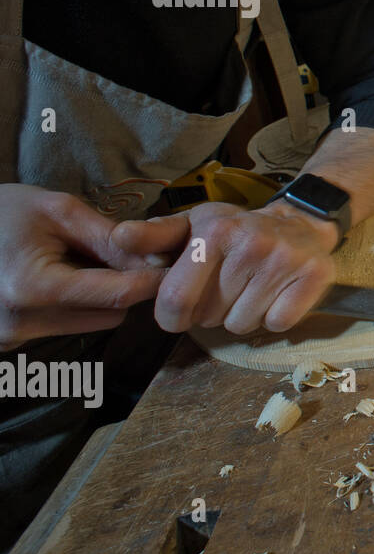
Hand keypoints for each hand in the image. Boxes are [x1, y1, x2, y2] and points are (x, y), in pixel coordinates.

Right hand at [0, 184, 168, 350]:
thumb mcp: (56, 211)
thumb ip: (109, 237)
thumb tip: (157, 259)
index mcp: (32, 288)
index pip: (117, 294)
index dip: (152, 279)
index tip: (175, 264)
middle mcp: (20, 324)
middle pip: (110, 314)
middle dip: (122, 286)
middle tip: (117, 254)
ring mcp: (10, 338)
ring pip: (92, 324)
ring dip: (98, 297)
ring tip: (75, 262)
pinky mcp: (7, 343)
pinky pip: (64, 326)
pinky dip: (72, 305)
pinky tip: (54, 276)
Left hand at [111, 201, 336, 334]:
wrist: (301, 222)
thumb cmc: (237, 230)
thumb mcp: (193, 225)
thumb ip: (154, 237)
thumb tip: (118, 238)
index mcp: (216, 232)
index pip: (176, 301)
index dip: (173, 317)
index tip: (181, 311)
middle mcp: (252, 244)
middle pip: (209, 317)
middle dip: (210, 312)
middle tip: (225, 288)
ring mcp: (285, 261)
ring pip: (242, 325)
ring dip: (241, 315)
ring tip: (250, 290)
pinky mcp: (314, 277)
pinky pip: (277, 324)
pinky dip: (273, 317)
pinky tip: (274, 294)